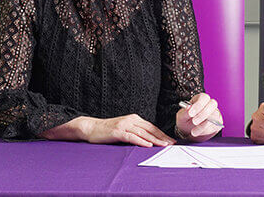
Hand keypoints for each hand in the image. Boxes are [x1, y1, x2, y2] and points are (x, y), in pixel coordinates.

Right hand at [45, 114, 174, 146]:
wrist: (92, 127)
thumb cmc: (108, 130)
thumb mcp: (124, 128)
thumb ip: (135, 131)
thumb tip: (149, 140)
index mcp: (134, 118)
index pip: (151, 126)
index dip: (162, 133)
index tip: (170, 140)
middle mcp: (131, 120)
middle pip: (150, 129)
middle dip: (162, 137)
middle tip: (171, 144)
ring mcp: (124, 125)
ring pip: (143, 133)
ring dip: (155, 140)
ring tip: (163, 145)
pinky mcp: (118, 131)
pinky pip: (132, 137)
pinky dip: (141, 141)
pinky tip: (148, 145)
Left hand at [176, 93, 222, 141]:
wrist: (189, 131)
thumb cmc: (186, 120)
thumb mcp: (182, 117)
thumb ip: (185, 113)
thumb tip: (188, 107)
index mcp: (201, 99)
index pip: (204, 97)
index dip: (198, 105)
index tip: (191, 113)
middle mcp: (210, 104)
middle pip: (212, 104)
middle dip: (203, 114)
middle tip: (194, 122)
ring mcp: (216, 113)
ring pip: (214, 117)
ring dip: (203, 126)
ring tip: (193, 132)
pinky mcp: (218, 123)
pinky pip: (215, 126)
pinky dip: (206, 131)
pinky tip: (198, 132)